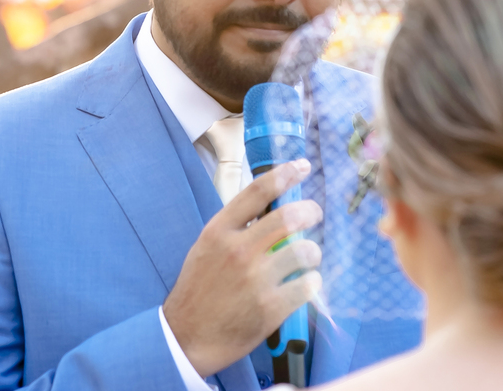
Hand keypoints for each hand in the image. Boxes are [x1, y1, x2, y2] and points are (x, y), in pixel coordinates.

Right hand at [163, 159, 323, 377]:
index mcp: (218, 231)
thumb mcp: (207, 246)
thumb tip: (272, 205)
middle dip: (310, 211)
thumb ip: (236, 226)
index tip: (303, 165)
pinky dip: (312, 283)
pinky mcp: (270, 308)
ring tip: (306, 259)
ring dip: (312, 253)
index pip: (257, 192)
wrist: (188, 336)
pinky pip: (308, 285)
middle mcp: (238, 251)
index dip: (284, 174)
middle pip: (289, 217)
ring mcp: (255, 280)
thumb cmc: (199, 288)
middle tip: (314, 214)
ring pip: (305, 251)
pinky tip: (304, 285)